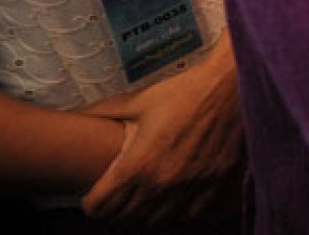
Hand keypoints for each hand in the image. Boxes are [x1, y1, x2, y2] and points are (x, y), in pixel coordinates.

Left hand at [81, 39, 243, 225]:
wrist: (231, 86)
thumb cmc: (185, 90)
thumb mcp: (141, 100)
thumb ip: (106, 111)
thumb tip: (77, 114)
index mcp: (139, 163)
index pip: (102, 204)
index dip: (91, 204)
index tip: (91, 198)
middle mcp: (163, 182)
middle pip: (126, 217)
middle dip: (114, 212)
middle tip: (114, 200)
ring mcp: (191, 187)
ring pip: (157, 221)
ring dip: (145, 215)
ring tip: (142, 202)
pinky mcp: (216, 184)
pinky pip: (191, 214)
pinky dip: (180, 212)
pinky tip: (176, 199)